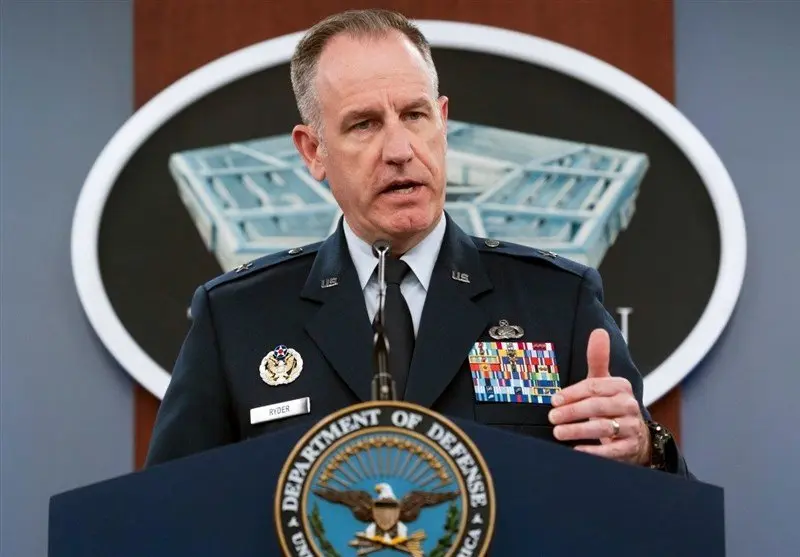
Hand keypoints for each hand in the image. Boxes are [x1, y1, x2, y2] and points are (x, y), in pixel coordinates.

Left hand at [548, 328, 649, 464]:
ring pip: (603, 428)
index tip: (554, 400)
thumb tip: (598, 332)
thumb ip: (598, 359)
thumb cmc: (611, 405)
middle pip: (597, 407)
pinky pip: (612, 450)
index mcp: (621, 386)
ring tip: (558, 433)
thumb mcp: (605, 381)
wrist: (635, 436)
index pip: (594, 387)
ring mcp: (631, 427)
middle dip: (572, 412)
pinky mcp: (630, 447)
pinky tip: (577, 451)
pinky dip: (595, 451)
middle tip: (552, 417)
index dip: (572, 393)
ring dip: (578, 430)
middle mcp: (628, 405)